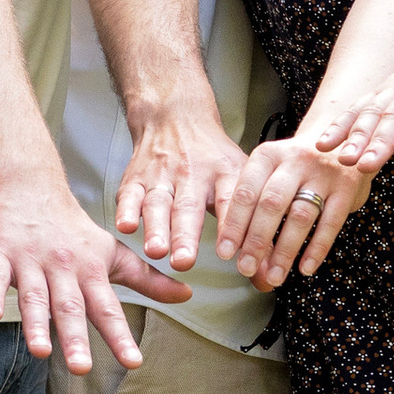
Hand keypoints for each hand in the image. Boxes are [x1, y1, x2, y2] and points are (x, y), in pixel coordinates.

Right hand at [0, 185, 188, 374]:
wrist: (32, 188)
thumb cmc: (75, 231)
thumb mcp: (113, 253)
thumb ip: (148, 280)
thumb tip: (188, 295)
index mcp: (90, 270)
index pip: (107, 308)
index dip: (120, 335)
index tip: (133, 362)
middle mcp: (62, 268)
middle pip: (69, 306)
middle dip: (75, 337)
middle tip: (82, 368)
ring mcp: (30, 261)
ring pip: (34, 295)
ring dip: (36, 323)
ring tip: (40, 351)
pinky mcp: (0, 254)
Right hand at [115, 98, 249, 270]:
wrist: (175, 116)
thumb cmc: (212, 157)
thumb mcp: (241, 180)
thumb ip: (254, 233)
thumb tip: (267, 277)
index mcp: (224, 173)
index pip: (231, 200)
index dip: (232, 226)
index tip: (231, 253)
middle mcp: (192, 173)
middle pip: (189, 205)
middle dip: (186, 235)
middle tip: (184, 260)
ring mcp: (162, 174)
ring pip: (158, 202)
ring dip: (156, 228)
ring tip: (157, 251)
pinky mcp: (137, 178)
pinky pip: (130, 194)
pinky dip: (127, 210)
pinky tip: (126, 226)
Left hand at [216, 135, 371, 288]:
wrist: (342, 140)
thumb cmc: (295, 166)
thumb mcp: (272, 170)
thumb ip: (255, 204)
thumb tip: (235, 250)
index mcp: (268, 155)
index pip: (246, 192)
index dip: (234, 224)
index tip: (225, 252)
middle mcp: (295, 160)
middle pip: (271, 204)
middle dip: (256, 241)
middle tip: (245, 268)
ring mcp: (323, 173)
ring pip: (300, 217)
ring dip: (285, 251)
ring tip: (274, 276)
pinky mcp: (347, 188)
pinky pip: (330, 223)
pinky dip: (316, 249)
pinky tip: (305, 268)